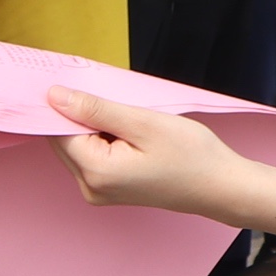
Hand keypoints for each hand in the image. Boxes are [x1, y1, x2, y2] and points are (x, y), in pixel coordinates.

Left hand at [45, 86, 258, 218]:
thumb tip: (54, 96)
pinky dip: (101, 138)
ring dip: (92, 126)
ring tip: (128, 118)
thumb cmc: (191, 155)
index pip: (58, 129)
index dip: (65, 103)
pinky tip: (127, 131)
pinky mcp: (108, 190)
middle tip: (114, 99)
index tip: (81, 83)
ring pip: (77, 146)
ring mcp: (98, 192)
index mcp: (96, 172)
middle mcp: (90, 187)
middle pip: (64, 140)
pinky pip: (91, 156)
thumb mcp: (143, 123)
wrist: (221, 187)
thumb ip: (95, 109)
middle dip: (80, 115)